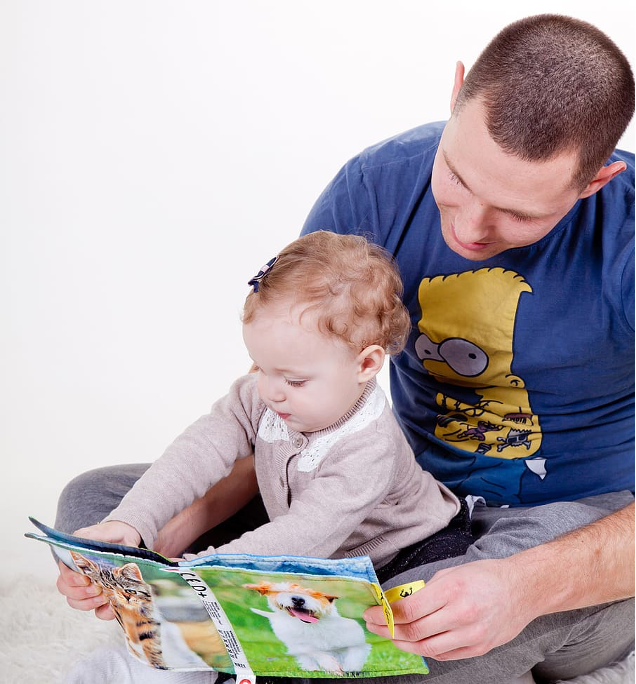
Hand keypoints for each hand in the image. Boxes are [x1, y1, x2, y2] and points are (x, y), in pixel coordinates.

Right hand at [55, 521, 140, 620]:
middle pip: (67, 592)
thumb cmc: (111, 534)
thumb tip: (80, 548)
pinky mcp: (103, 597)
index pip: (63, 575)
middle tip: (97, 588)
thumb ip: (89, 536)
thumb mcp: (100, 531)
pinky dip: (104, 612)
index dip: (72, 580)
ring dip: (90, 603)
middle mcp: (77, 576)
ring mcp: (89, 588)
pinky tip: (112, 606)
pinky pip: (98, 611)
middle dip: (81, 593)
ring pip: (78, 603)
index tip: (85, 579)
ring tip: (105, 596)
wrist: (128, 538)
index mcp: (73, 561)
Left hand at [364, 558, 535, 660]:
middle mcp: (462, 614)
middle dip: (388, 630)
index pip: (409, 609)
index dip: (385, 615)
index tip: (372, 613)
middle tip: (374, 626)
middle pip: (414, 631)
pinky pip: (444, 654)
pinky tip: (415, 643)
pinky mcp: (479, 648)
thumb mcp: (451, 573)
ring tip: (390, 637)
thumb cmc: (485, 576)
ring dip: (403, 644)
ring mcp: (472, 634)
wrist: (522, 589)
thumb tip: (399, 604)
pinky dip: (425, 650)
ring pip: (427, 648)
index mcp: (452, 589)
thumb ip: (426, 591)